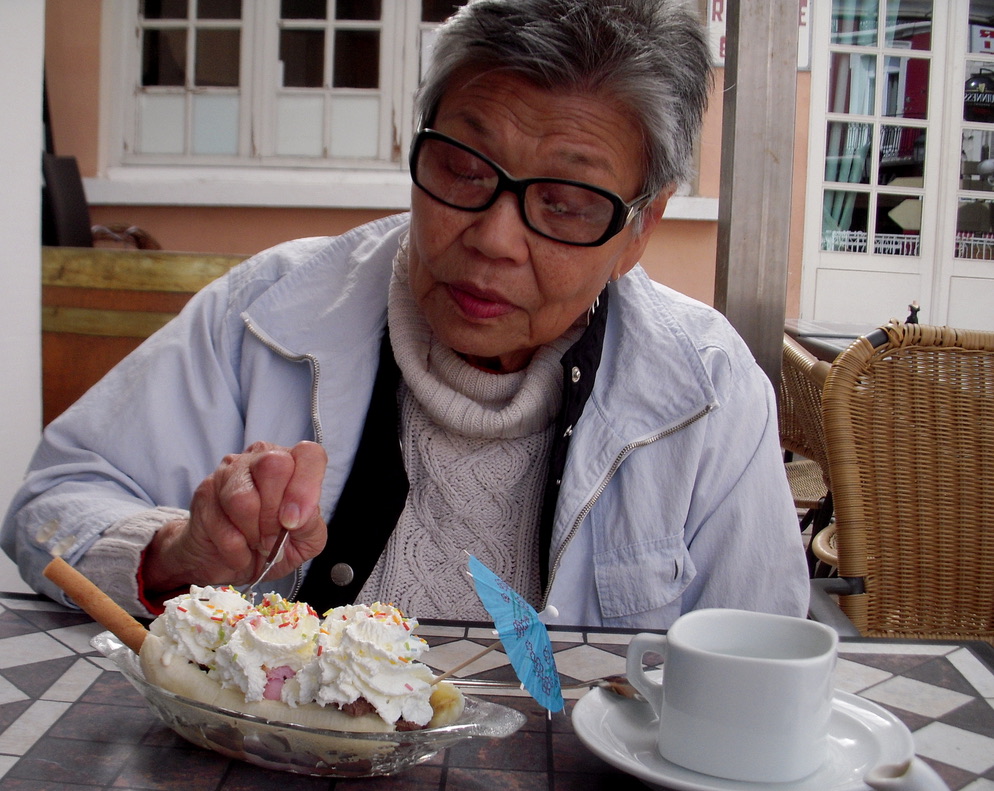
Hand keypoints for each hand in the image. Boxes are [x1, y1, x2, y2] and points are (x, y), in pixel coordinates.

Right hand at [142, 441, 327, 594]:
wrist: (228, 563)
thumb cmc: (272, 545)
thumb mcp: (304, 541)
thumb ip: (311, 526)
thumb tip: (298, 517)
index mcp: (293, 463)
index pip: (309, 453)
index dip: (306, 487)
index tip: (294, 521)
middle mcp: (260, 457)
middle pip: (273, 466)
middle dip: (274, 514)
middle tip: (272, 538)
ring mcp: (228, 472)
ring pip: (243, 497)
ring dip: (253, 533)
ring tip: (256, 544)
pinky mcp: (204, 493)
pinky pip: (222, 524)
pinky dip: (235, 549)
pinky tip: (239, 550)